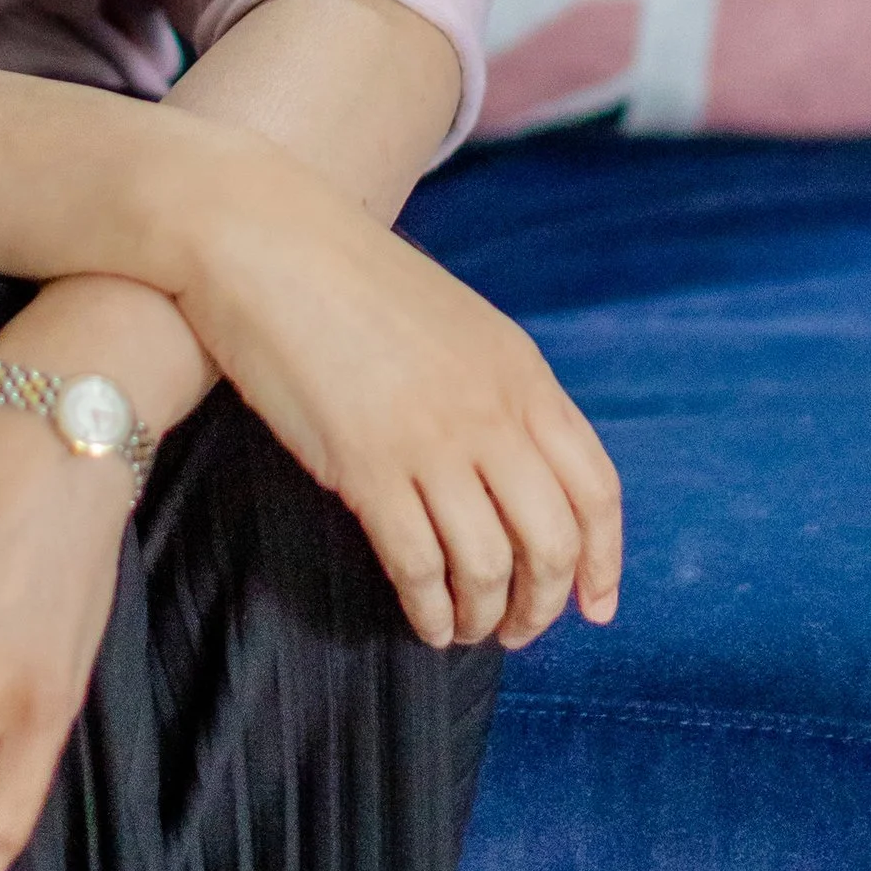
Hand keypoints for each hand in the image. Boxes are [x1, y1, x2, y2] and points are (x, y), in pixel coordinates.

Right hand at [173, 144, 620, 652]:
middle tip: (519, 629)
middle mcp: (492, 411)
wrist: (266, 240)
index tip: (596, 609)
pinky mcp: (367, 466)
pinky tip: (423, 621)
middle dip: (544, 604)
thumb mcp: (459, 326)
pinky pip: (420, 567)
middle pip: (553, 542)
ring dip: (485, 617)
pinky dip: (430, 611)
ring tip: (466, 629)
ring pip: (489, 566)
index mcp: (523, 375)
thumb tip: (522, 470)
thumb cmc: (351, 282)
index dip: (604, 562)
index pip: (597, 490)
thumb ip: (500, 392)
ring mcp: (432, 439)